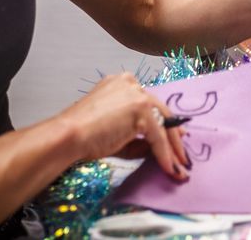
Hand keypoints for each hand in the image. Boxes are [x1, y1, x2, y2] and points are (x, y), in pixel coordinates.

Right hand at [57, 72, 188, 180]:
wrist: (68, 136)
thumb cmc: (84, 136)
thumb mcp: (115, 133)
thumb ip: (138, 138)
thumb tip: (158, 150)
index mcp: (122, 84)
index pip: (149, 104)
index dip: (163, 121)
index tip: (175, 135)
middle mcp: (131, 84)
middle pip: (160, 110)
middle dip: (173, 135)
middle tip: (182, 152)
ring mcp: (137, 94)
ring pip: (163, 123)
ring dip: (172, 147)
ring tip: (178, 165)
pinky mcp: (140, 109)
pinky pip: (158, 135)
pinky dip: (164, 153)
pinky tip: (168, 167)